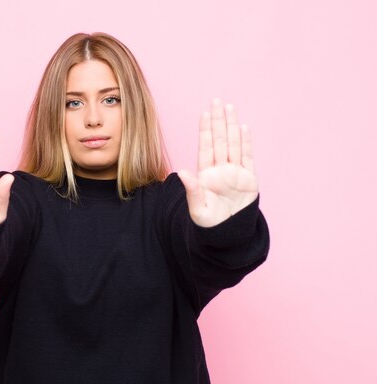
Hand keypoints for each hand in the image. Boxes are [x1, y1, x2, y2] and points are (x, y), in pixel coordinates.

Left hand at [177, 98, 258, 227]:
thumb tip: (181, 172)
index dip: (206, 130)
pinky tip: (243, 128)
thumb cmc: (209, 224)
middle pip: (220, 141)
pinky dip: (246, 143)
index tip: (204, 113)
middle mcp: (220, 170)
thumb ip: (192, 190)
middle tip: (217, 101)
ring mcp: (235, 173)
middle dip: (218, 121)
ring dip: (231, 126)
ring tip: (229, 108)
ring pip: (233, 145)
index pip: (206, 147)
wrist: (228, 236)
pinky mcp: (249, 179)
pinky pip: (247, 157)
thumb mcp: (197, 209)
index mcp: (206, 175)